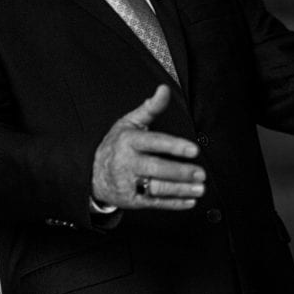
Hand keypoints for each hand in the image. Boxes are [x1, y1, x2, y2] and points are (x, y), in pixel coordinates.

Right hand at [91, 85, 205, 209]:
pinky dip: (174, 204)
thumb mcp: (129, 122)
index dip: (175, 146)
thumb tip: (164, 89)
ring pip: (157, 188)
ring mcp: (128, 183)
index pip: (154, 142)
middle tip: (201, 173)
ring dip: (180, 190)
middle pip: (156, 168)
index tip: (194, 150)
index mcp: (128, 140)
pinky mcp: (132, 200)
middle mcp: (127, 162)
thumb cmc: (117, 144)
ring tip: (199, 189)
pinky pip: (155, 203)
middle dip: (181, 172)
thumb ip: (150, 107)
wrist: (92, 174)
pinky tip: (188, 201)